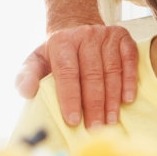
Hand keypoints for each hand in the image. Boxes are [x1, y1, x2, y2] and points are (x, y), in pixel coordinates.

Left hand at [16, 23, 136, 127]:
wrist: (77, 26)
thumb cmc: (57, 52)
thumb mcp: (36, 60)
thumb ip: (27, 76)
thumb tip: (26, 92)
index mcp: (61, 42)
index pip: (67, 73)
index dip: (71, 98)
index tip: (73, 121)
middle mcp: (85, 36)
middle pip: (92, 74)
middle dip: (94, 105)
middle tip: (95, 129)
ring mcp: (106, 35)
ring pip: (112, 70)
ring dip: (112, 99)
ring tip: (110, 121)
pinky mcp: (123, 37)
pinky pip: (129, 60)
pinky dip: (129, 81)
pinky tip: (127, 100)